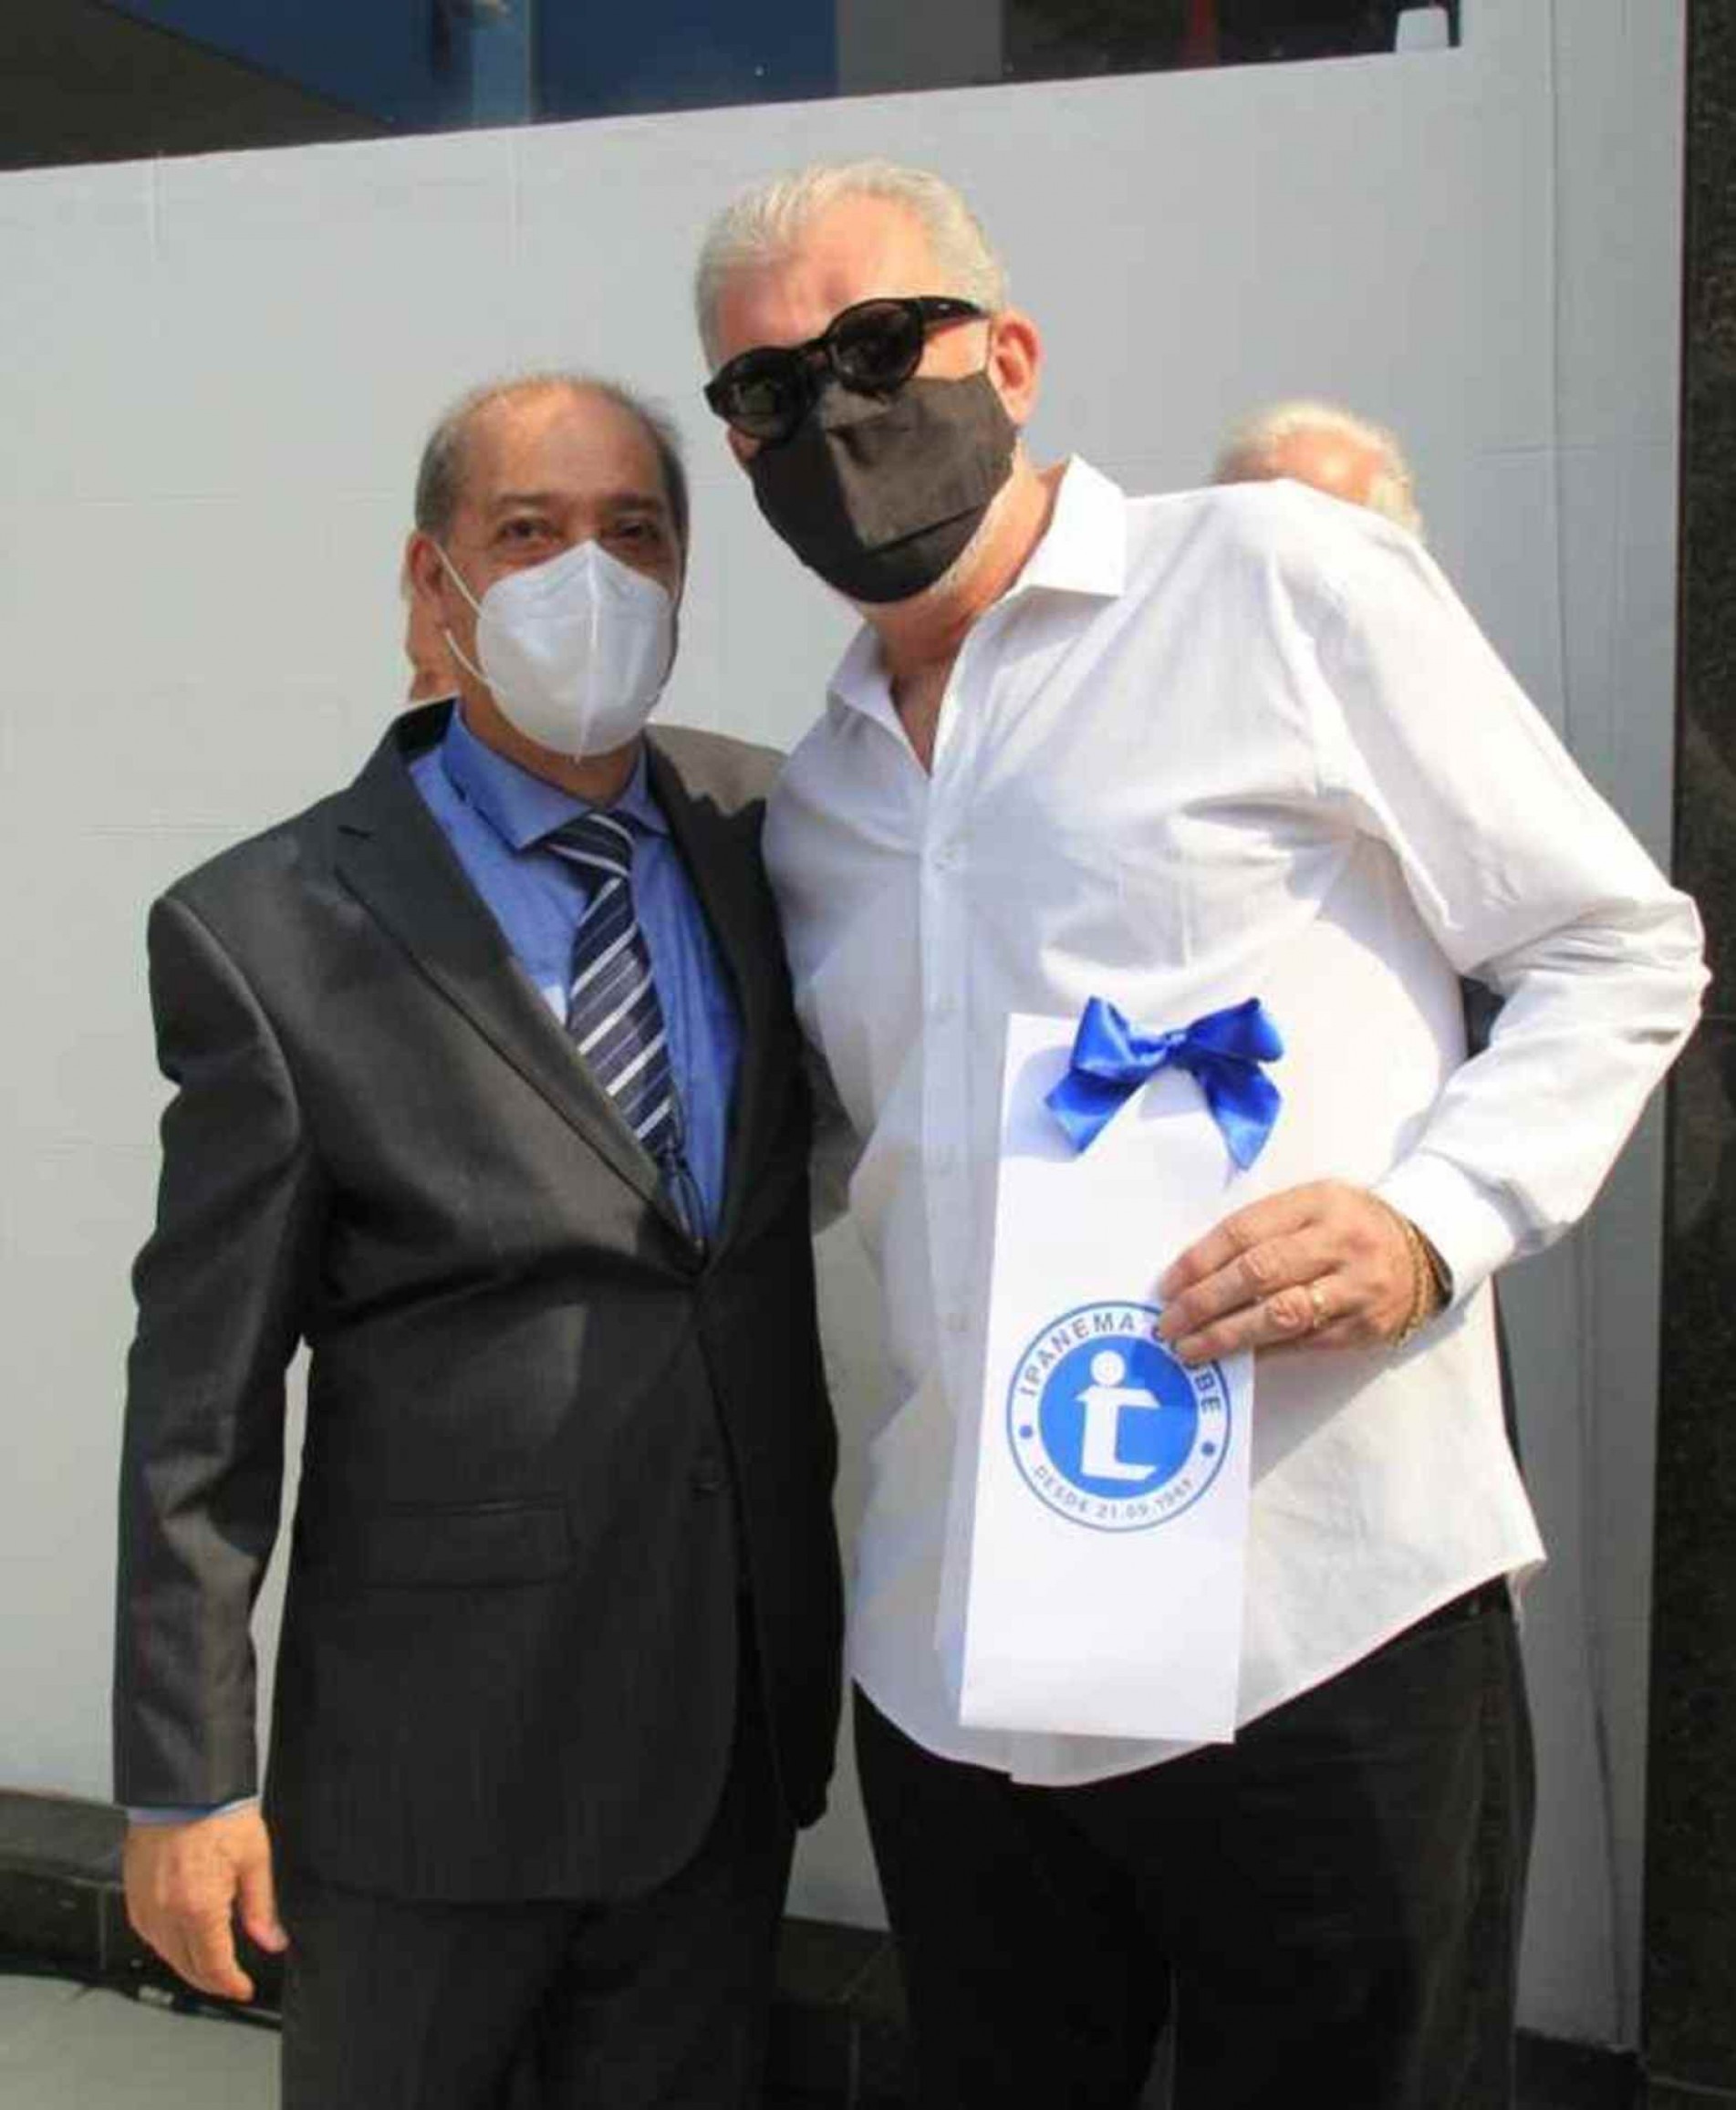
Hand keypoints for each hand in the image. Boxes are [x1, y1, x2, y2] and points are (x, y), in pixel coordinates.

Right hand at [122, 1804, 286, 2001]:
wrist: (182, 1788)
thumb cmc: (218, 1814)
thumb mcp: (254, 1860)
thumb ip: (261, 1908)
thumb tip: (272, 1940)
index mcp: (199, 1909)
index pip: (214, 1967)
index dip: (231, 1984)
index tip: (244, 1989)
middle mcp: (166, 1915)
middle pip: (188, 1968)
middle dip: (212, 1980)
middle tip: (231, 1981)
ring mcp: (145, 1908)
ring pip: (167, 1956)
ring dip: (190, 1966)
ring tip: (212, 1964)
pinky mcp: (134, 1898)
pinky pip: (151, 1937)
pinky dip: (170, 1946)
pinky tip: (186, 1940)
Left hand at [1157, 1180, 1419, 1362]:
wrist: (1425, 1250)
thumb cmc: (1348, 1225)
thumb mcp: (1312, 1204)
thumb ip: (1262, 1228)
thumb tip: (1195, 1272)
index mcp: (1318, 1202)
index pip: (1245, 1230)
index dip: (1200, 1260)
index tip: (1166, 1285)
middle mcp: (1339, 1242)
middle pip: (1259, 1273)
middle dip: (1205, 1302)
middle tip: (1168, 1323)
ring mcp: (1356, 1288)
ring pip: (1280, 1315)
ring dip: (1227, 1335)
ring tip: (1189, 1348)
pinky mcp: (1364, 1328)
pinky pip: (1303, 1344)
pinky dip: (1261, 1352)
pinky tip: (1230, 1357)